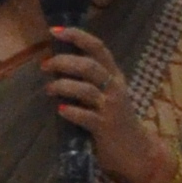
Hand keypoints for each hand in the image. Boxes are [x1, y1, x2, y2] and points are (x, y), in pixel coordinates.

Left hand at [38, 27, 181, 182]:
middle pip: (89, 66)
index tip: (55, 31)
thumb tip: (56, 65)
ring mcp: (111, 108)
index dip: (77, 36)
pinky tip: (61, 111)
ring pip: (86, 89)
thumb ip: (88, 81)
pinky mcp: (106, 127)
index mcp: (114, 76)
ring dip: (62, 86)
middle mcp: (115, 88)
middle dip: (63, 62)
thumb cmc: (115, 121)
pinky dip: (71, 112)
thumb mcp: (106, 95)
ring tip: (49, 90)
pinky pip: (85, 116)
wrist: (136, 152)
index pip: (97, 48)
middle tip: (45, 66)